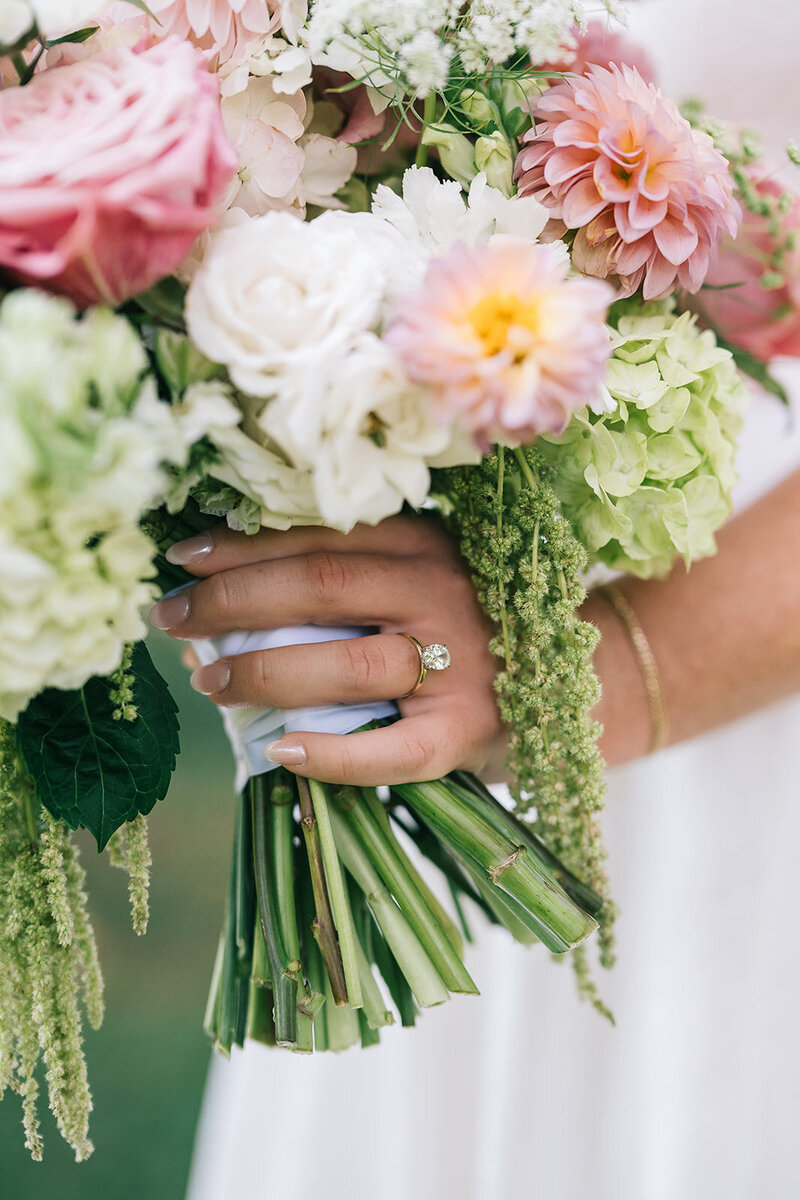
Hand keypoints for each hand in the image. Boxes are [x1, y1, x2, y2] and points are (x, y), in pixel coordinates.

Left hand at [150, 516, 502, 785]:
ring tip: (210, 681)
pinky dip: (335, 754)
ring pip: (348, 662)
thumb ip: (364, 568)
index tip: (182, 559)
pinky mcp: (467, 732)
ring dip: (266, 670)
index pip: (317, 538)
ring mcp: (459, 665)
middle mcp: (440, 594)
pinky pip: (393, 751)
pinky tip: (281, 751)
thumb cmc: (476, 624)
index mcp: (424, 545)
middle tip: (171, 618)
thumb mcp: (427, 574)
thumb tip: (243, 576)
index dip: (242, 547)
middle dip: (231, 601)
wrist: (577, 678)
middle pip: (320, 586)